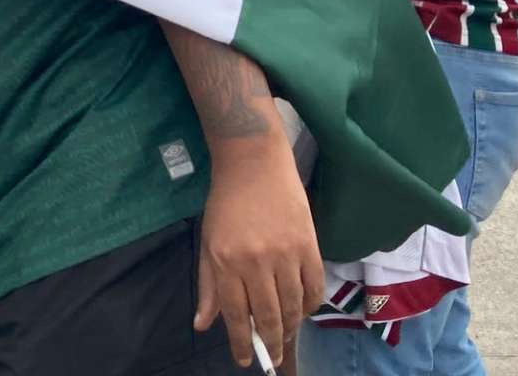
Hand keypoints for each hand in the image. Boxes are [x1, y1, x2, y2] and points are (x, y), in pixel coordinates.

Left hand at [196, 137, 323, 364]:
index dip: (241, 343)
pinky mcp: (308, 244)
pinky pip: (314, 286)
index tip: (246, 360)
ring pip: (293, 306)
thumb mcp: (208, 242)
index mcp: (226, 261)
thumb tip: (203, 325)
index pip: (235, 314)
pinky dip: (310, 305)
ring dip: (291, 328)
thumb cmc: (226, 203)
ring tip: (286, 337)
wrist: (253, 161)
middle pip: (268, 316)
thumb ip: (208, 286)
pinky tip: (303, 311)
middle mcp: (256, 261)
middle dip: (271, 343)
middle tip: (274, 358)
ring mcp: (285, 253)